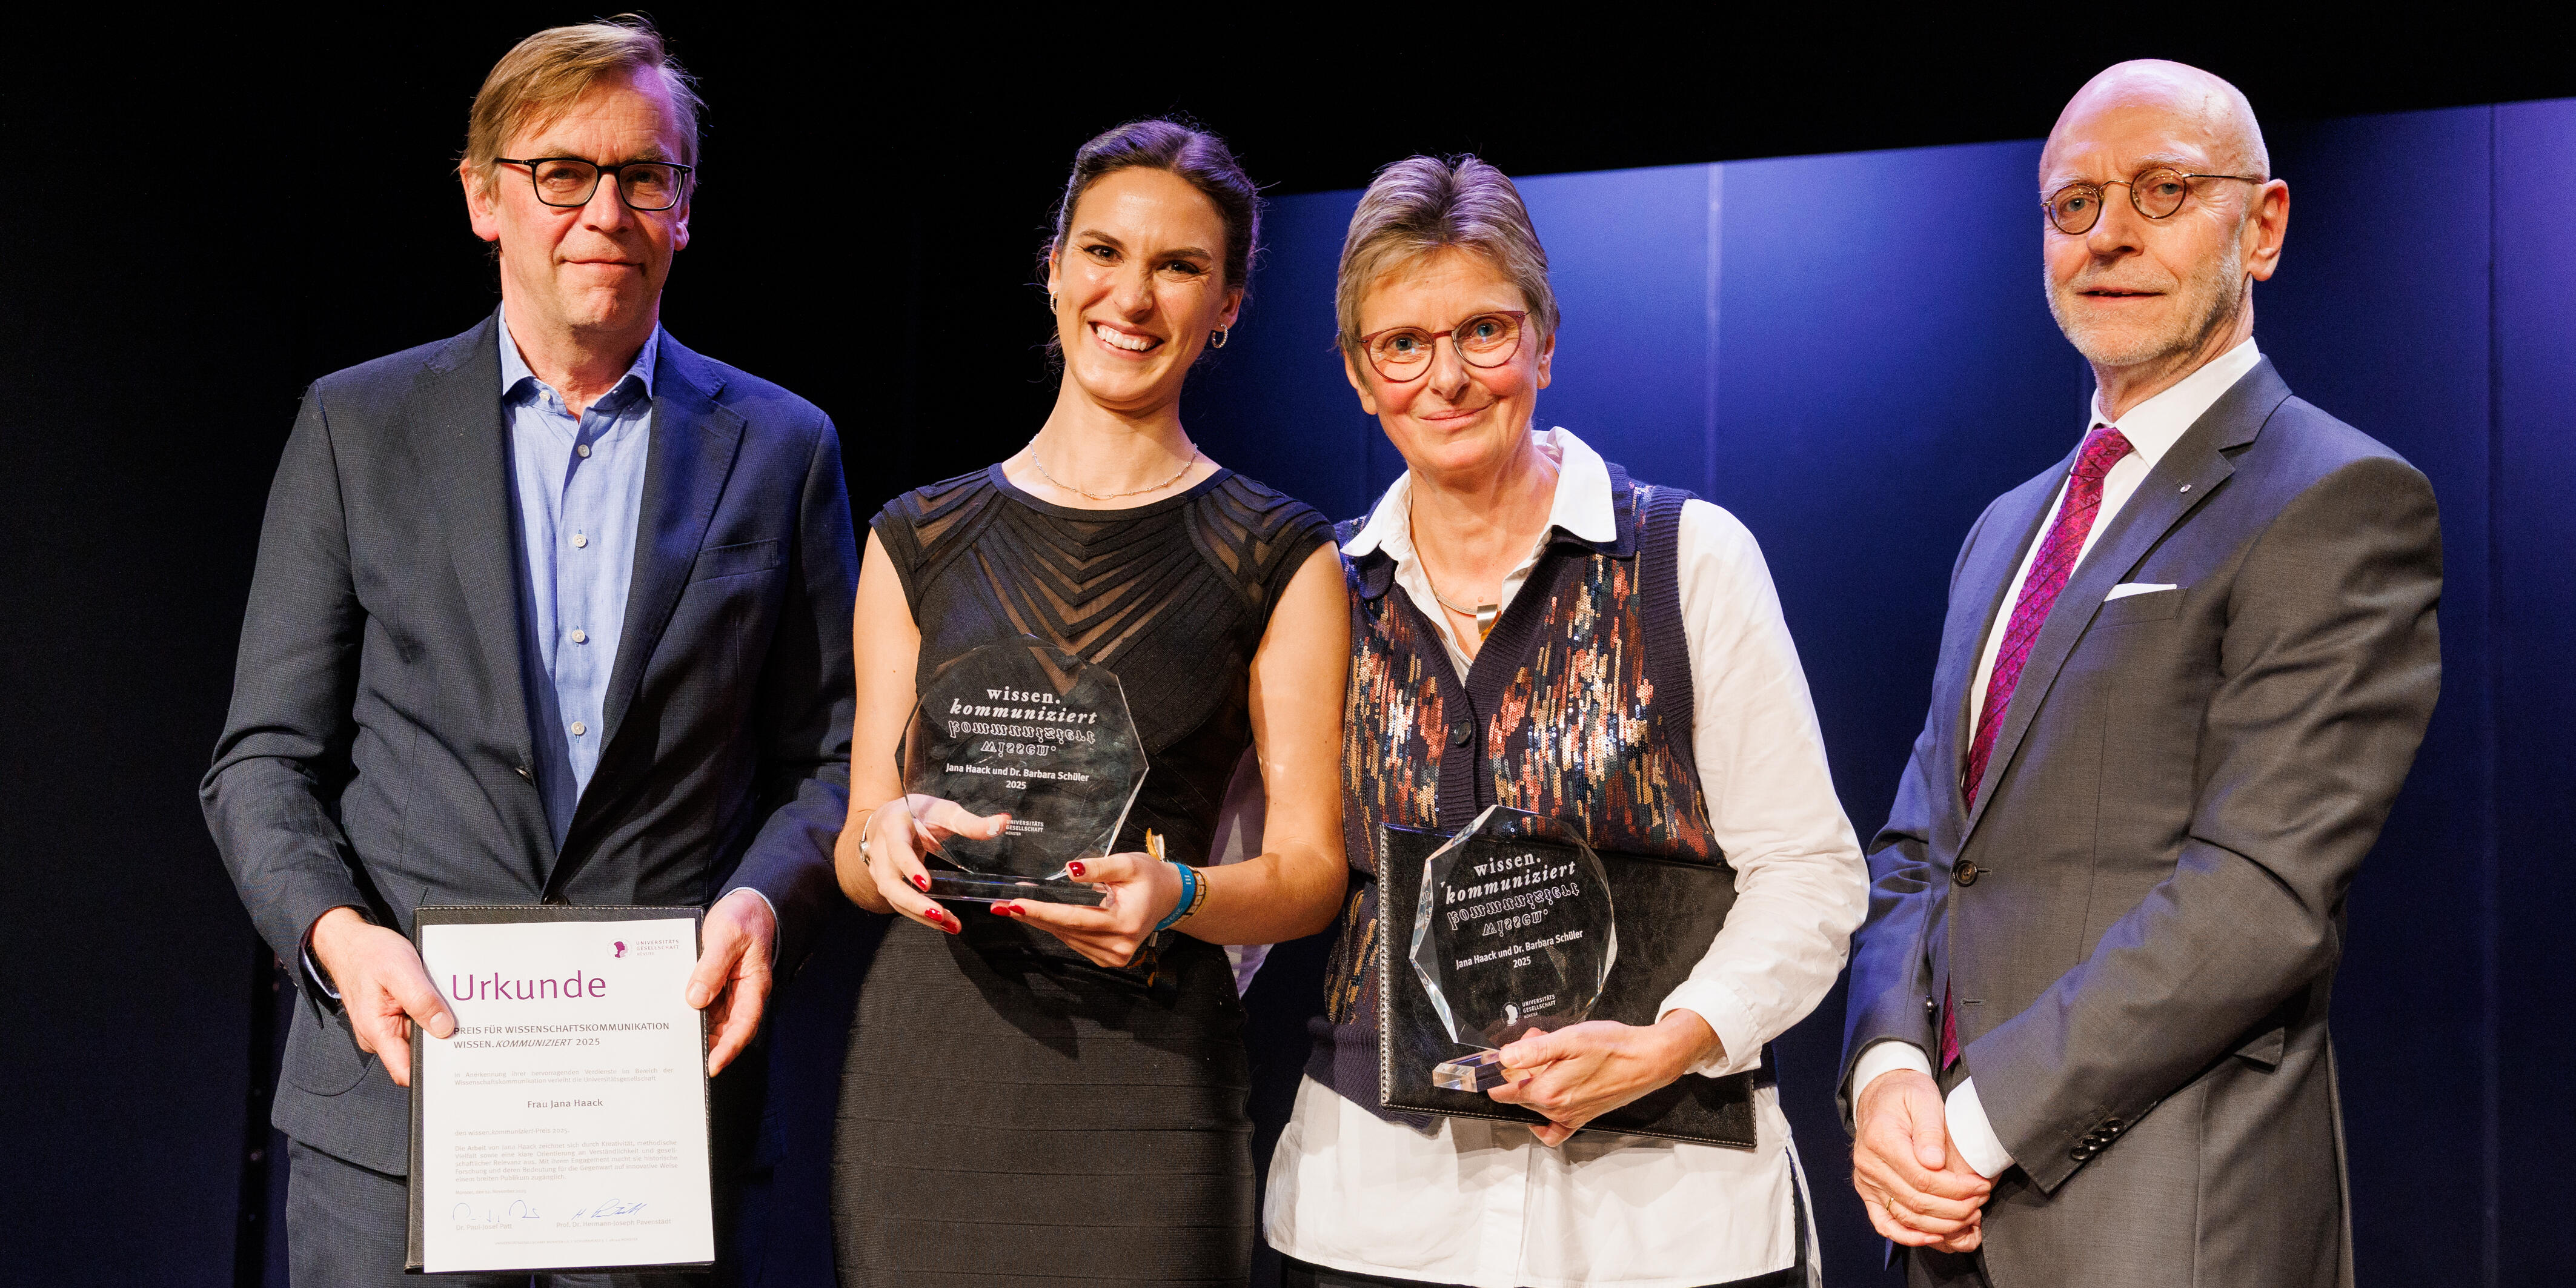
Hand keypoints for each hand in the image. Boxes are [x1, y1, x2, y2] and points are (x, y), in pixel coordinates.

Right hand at [308, 906, 452, 1088]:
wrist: (351, 941)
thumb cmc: (369, 953)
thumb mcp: (401, 971)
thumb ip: (421, 1000)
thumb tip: (444, 1028)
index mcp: (377, 1031)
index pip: (405, 1072)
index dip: (431, 1074)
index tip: (456, 1067)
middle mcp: (381, 1035)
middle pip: (420, 1054)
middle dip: (443, 1043)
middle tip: (468, 1029)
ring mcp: (388, 1027)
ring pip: (423, 1037)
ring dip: (439, 1025)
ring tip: (453, 1008)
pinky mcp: (394, 1017)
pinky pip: (419, 1023)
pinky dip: (432, 1014)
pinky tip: (442, 1001)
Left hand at [686, 889, 775, 1076]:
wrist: (748, 903)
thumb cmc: (744, 917)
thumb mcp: (728, 936)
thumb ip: (712, 967)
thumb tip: (695, 1000)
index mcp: (754, 985)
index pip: (744, 1025)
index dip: (729, 1048)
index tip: (711, 1066)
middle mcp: (742, 994)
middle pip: (727, 1030)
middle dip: (708, 1049)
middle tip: (683, 1065)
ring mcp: (728, 991)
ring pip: (713, 1021)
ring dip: (696, 1033)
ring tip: (673, 1048)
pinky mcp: (715, 984)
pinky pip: (702, 1005)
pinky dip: (689, 1014)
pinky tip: (671, 1019)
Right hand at [848, 793, 1009, 935]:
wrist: (887, 819)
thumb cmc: (918, 813)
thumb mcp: (942, 811)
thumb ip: (970, 822)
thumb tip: (1003, 822)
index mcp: (893, 828)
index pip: (898, 850)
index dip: (910, 867)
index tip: (926, 884)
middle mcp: (881, 852)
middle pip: (890, 883)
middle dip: (913, 903)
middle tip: (939, 915)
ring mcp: (879, 871)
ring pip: (894, 899)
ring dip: (920, 915)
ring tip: (950, 925)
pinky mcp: (887, 885)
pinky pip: (900, 904)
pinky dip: (921, 916)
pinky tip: (944, 923)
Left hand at [990, 853, 1180, 967]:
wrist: (1169, 896)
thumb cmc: (1149, 877)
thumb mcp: (1126, 864)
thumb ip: (1097, 867)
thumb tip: (1069, 869)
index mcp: (1125, 923)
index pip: (1074, 919)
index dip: (1042, 911)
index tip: (1015, 905)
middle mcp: (1119, 946)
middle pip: (1066, 931)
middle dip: (1033, 916)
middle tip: (1001, 907)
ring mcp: (1115, 957)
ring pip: (1068, 939)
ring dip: (1043, 923)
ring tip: (1018, 908)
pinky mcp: (1110, 959)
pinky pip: (1075, 943)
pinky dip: (1059, 929)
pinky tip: (1045, 916)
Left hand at [1485, 1011, 1719, 1146]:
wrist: (1648, 1059)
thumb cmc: (1614, 1047)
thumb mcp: (1569, 1038)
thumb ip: (1533, 1050)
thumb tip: (1505, 1058)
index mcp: (1548, 1091)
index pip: (1503, 1090)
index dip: (1496, 1071)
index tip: (1494, 1059)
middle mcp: (1556, 1109)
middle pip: (1519, 1093)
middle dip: (1518, 1068)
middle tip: (1534, 1041)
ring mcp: (1569, 1116)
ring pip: (1535, 1105)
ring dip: (1533, 1081)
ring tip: (1547, 1057)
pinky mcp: (1583, 1117)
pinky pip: (1555, 1129)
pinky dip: (1544, 1120)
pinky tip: (1547, 1098)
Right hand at [1851, 1068, 1991, 1250]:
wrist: (1881, 1095)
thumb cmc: (1906, 1095)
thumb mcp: (1923, 1098)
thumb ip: (1929, 1130)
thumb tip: (1934, 1162)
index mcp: (1881, 1139)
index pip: (1923, 1179)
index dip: (1956, 1188)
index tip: (1981, 1186)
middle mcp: (1868, 1164)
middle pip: (1916, 1201)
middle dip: (1955, 1208)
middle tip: (1981, 1201)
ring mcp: (1865, 1181)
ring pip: (1905, 1217)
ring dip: (1941, 1224)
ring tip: (1969, 1216)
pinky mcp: (1867, 1191)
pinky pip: (1883, 1223)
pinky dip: (1908, 1236)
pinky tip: (1934, 1237)